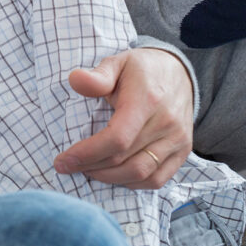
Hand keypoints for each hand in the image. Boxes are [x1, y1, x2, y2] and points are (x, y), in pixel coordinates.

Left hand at [54, 47, 193, 188]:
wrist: (180, 73)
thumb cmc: (141, 70)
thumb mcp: (117, 63)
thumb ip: (97, 76)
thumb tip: (75, 80)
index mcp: (147, 100)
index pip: (116, 138)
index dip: (87, 154)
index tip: (62, 160)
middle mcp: (166, 123)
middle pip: (124, 159)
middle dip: (90, 167)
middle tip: (68, 166)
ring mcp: (177, 140)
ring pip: (140, 174)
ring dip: (109, 178)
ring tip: (87, 170)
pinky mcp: (183, 151)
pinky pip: (158, 179)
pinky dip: (132, 183)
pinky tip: (113, 175)